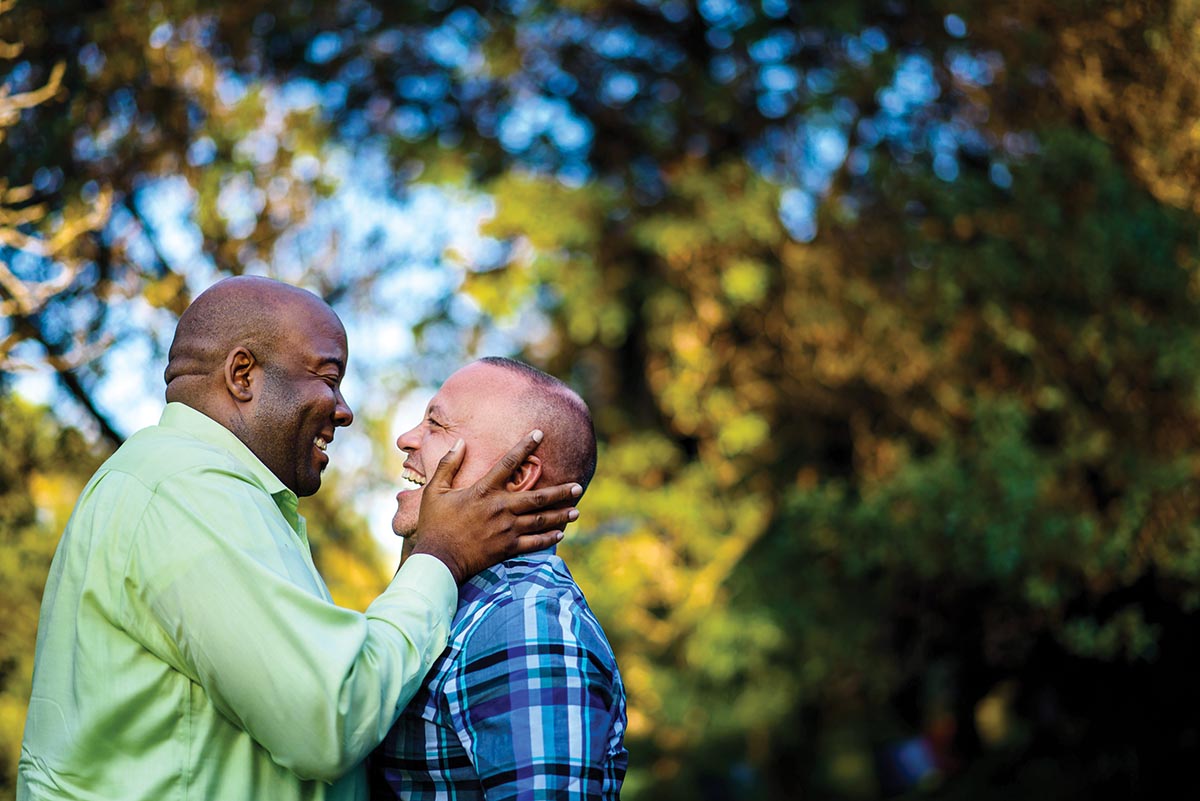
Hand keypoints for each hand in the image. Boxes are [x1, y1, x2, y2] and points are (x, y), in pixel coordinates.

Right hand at [410, 430, 582, 583]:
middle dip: (560, 491)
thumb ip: (448, 465)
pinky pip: (534, 543)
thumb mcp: (434, 491)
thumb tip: (460, 442)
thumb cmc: (434, 524)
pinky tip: (561, 533)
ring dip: (560, 514)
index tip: (539, 434)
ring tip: (576, 510)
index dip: (524, 446)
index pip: (507, 463)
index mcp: (483, 491)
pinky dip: (549, 538)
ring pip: (540, 520)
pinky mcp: (507, 548)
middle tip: (578, 486)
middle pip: (537, 497)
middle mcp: (500, 508)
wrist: (438, 559)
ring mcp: (506, 530)